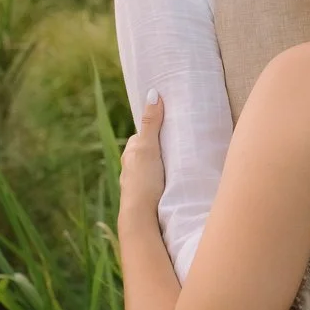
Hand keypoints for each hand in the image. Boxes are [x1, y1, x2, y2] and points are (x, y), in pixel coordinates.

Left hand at [119, 89, 166, 219]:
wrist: (140, 215)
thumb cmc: (143, 180)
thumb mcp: (148, 147)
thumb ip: (151, 122)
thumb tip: (153, 94)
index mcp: (130, 153)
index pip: (143, 135)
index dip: (155, 130)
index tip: (169, 126)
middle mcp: (130, 167)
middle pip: (147, 151)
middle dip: (159, 148)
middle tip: (178, 144)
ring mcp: (138, 183)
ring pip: (150, 168)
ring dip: (161, 165)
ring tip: (178, 163)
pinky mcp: (146, 197)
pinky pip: (155, 182)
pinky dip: (161, 179)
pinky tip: (171, 182)